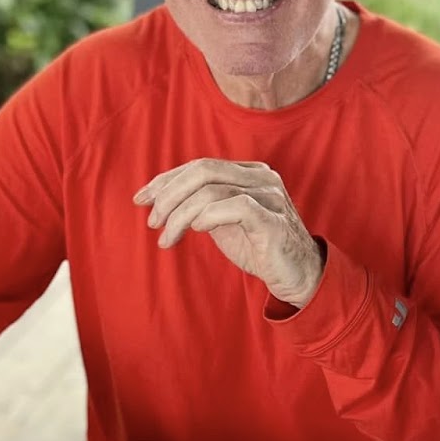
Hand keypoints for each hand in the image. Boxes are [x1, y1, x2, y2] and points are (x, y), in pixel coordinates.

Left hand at [135, 159, 324, 306]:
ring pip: (211, 191)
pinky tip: (197, 231)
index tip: (141, 199)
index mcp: (249, 172)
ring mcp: (270, 196)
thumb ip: (202, 205)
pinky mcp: (273, 219)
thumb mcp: (225, 220)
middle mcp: (261, 177)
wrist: (298, 275)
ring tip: (167, 238)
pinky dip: (208, 216)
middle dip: (168, 195)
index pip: (198, 166)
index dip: (166, 180)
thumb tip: (159, 200)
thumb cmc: (259, 247)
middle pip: (202, 171)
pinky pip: (234, 207)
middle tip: (152, 222)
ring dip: (180, 216)